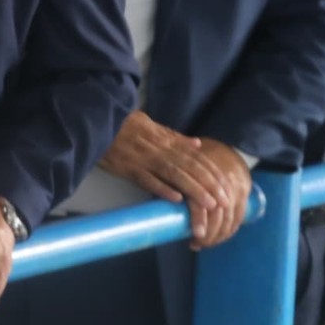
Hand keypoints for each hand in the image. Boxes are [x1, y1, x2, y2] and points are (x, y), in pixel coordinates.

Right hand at [98, 112, 246, 248]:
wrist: (98, 120)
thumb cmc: (123, 124)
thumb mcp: (152, 125)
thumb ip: (175, 137)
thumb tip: (198, 145)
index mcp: (166, 140)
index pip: (196, 158)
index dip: (213, 173)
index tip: (227, 188)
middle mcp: (160, 149)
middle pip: (190, 168)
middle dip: (210, 185)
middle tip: (225, 202)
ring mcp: (144, 159)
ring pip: (174, 174)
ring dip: (193, 189)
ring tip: (209, 204)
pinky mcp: (128, 167)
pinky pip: (147, 179)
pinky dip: (162, 188)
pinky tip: (176, 199)